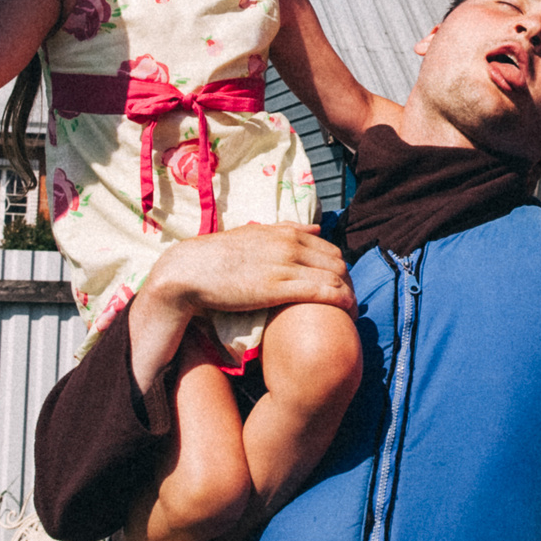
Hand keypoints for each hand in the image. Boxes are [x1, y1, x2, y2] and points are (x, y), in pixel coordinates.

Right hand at [128, 224, 353, 397]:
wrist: (191, 270)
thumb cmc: (220, 257)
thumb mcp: (255, 234)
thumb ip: (286, 230)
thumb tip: (316, 227)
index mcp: (286, 233)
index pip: (330, 249)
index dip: (340, 269)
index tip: (341, 287)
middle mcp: (290, 245)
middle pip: (338, 263)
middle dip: (348, 283)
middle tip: (348, 303)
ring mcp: (286, 265)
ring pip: (336, 277)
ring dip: (349, 295)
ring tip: (350, 312)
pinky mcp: (279, 288)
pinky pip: (324, 292)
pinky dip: (342, 301)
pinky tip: (346, 313)